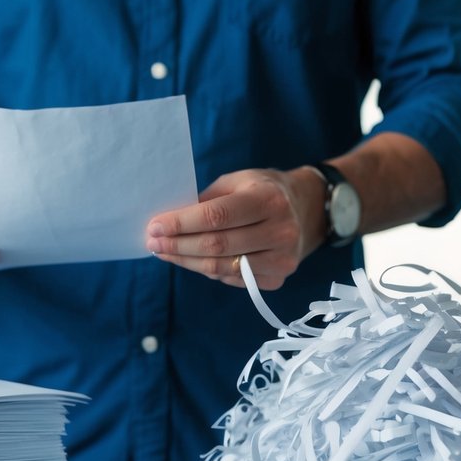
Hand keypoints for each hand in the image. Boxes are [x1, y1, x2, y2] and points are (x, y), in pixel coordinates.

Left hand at [144, 167, 325, 289]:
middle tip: (152, 242)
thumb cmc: (263, 191)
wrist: (308, 209)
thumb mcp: (238, 181)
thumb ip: (207, 200)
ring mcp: (281, 259)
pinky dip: (207, 271)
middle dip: (178, 245)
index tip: (155, 226)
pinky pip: (232, 279)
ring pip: (221, 268)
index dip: (182, 224)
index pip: (217, 217)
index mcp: (268, 199)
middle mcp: (280, 231)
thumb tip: (169, 222)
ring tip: (164, 252)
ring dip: (186, 261)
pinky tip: (191, 260)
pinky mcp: (277, 279)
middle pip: (216, 246)